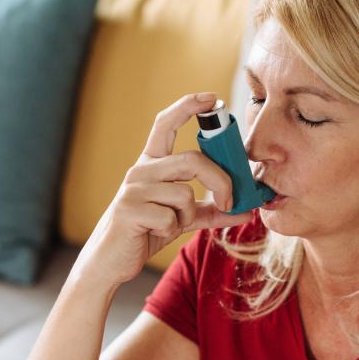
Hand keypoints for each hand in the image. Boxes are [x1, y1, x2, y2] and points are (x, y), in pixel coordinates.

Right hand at [73, 92, 253, 287]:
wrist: (110, 261)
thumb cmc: (145, 234)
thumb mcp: (180, 219)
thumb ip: (211, 210)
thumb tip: (247, 210)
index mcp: (151, 164)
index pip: (166, 124)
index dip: (188, 106)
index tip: (212, 98)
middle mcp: (141, 170)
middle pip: (192, 160)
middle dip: (220, 180)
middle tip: (231, 201)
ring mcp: (133, 189)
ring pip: (184, 194)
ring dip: (187, 216)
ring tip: (170, 225)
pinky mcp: (129, 210)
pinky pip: (170, 218)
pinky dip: (171, 230)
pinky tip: (153, 233)